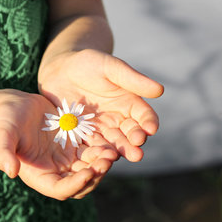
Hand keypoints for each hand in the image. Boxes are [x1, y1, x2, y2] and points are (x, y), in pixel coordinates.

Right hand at [0, 90, 116, 199]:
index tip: (88, 172)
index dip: (75, 185)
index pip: (60, 189)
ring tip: (111, 151)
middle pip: (80, 184)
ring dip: (102, 164)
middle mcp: (54, 171)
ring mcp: (66, 159)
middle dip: (95, 175)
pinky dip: (101, 150)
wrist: (15, 105)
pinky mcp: (74, 146)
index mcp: (38, 175)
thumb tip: (10, 172)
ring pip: (90, 169)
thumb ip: (3, 152)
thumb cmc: (5, 120)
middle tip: (106, 160)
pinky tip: (109, 141)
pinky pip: (92, 153)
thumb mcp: (3, 134)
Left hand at [38, 49, 163, 161]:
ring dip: (116, 152)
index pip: (144, 116)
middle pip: (129, 134)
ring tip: (117, 158)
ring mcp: (100, 128)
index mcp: (129, 103)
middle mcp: (118, 119)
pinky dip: (93, 151)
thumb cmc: (88, 63)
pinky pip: (90, 144)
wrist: (60, 70)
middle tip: (137, 154)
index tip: (150, 129)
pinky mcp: (82, 134)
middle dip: (133, 144)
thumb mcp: (111, 68)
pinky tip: (95, 156)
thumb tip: (160, 90)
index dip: (148, 123)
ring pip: (111, 142)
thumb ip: (133, 80)